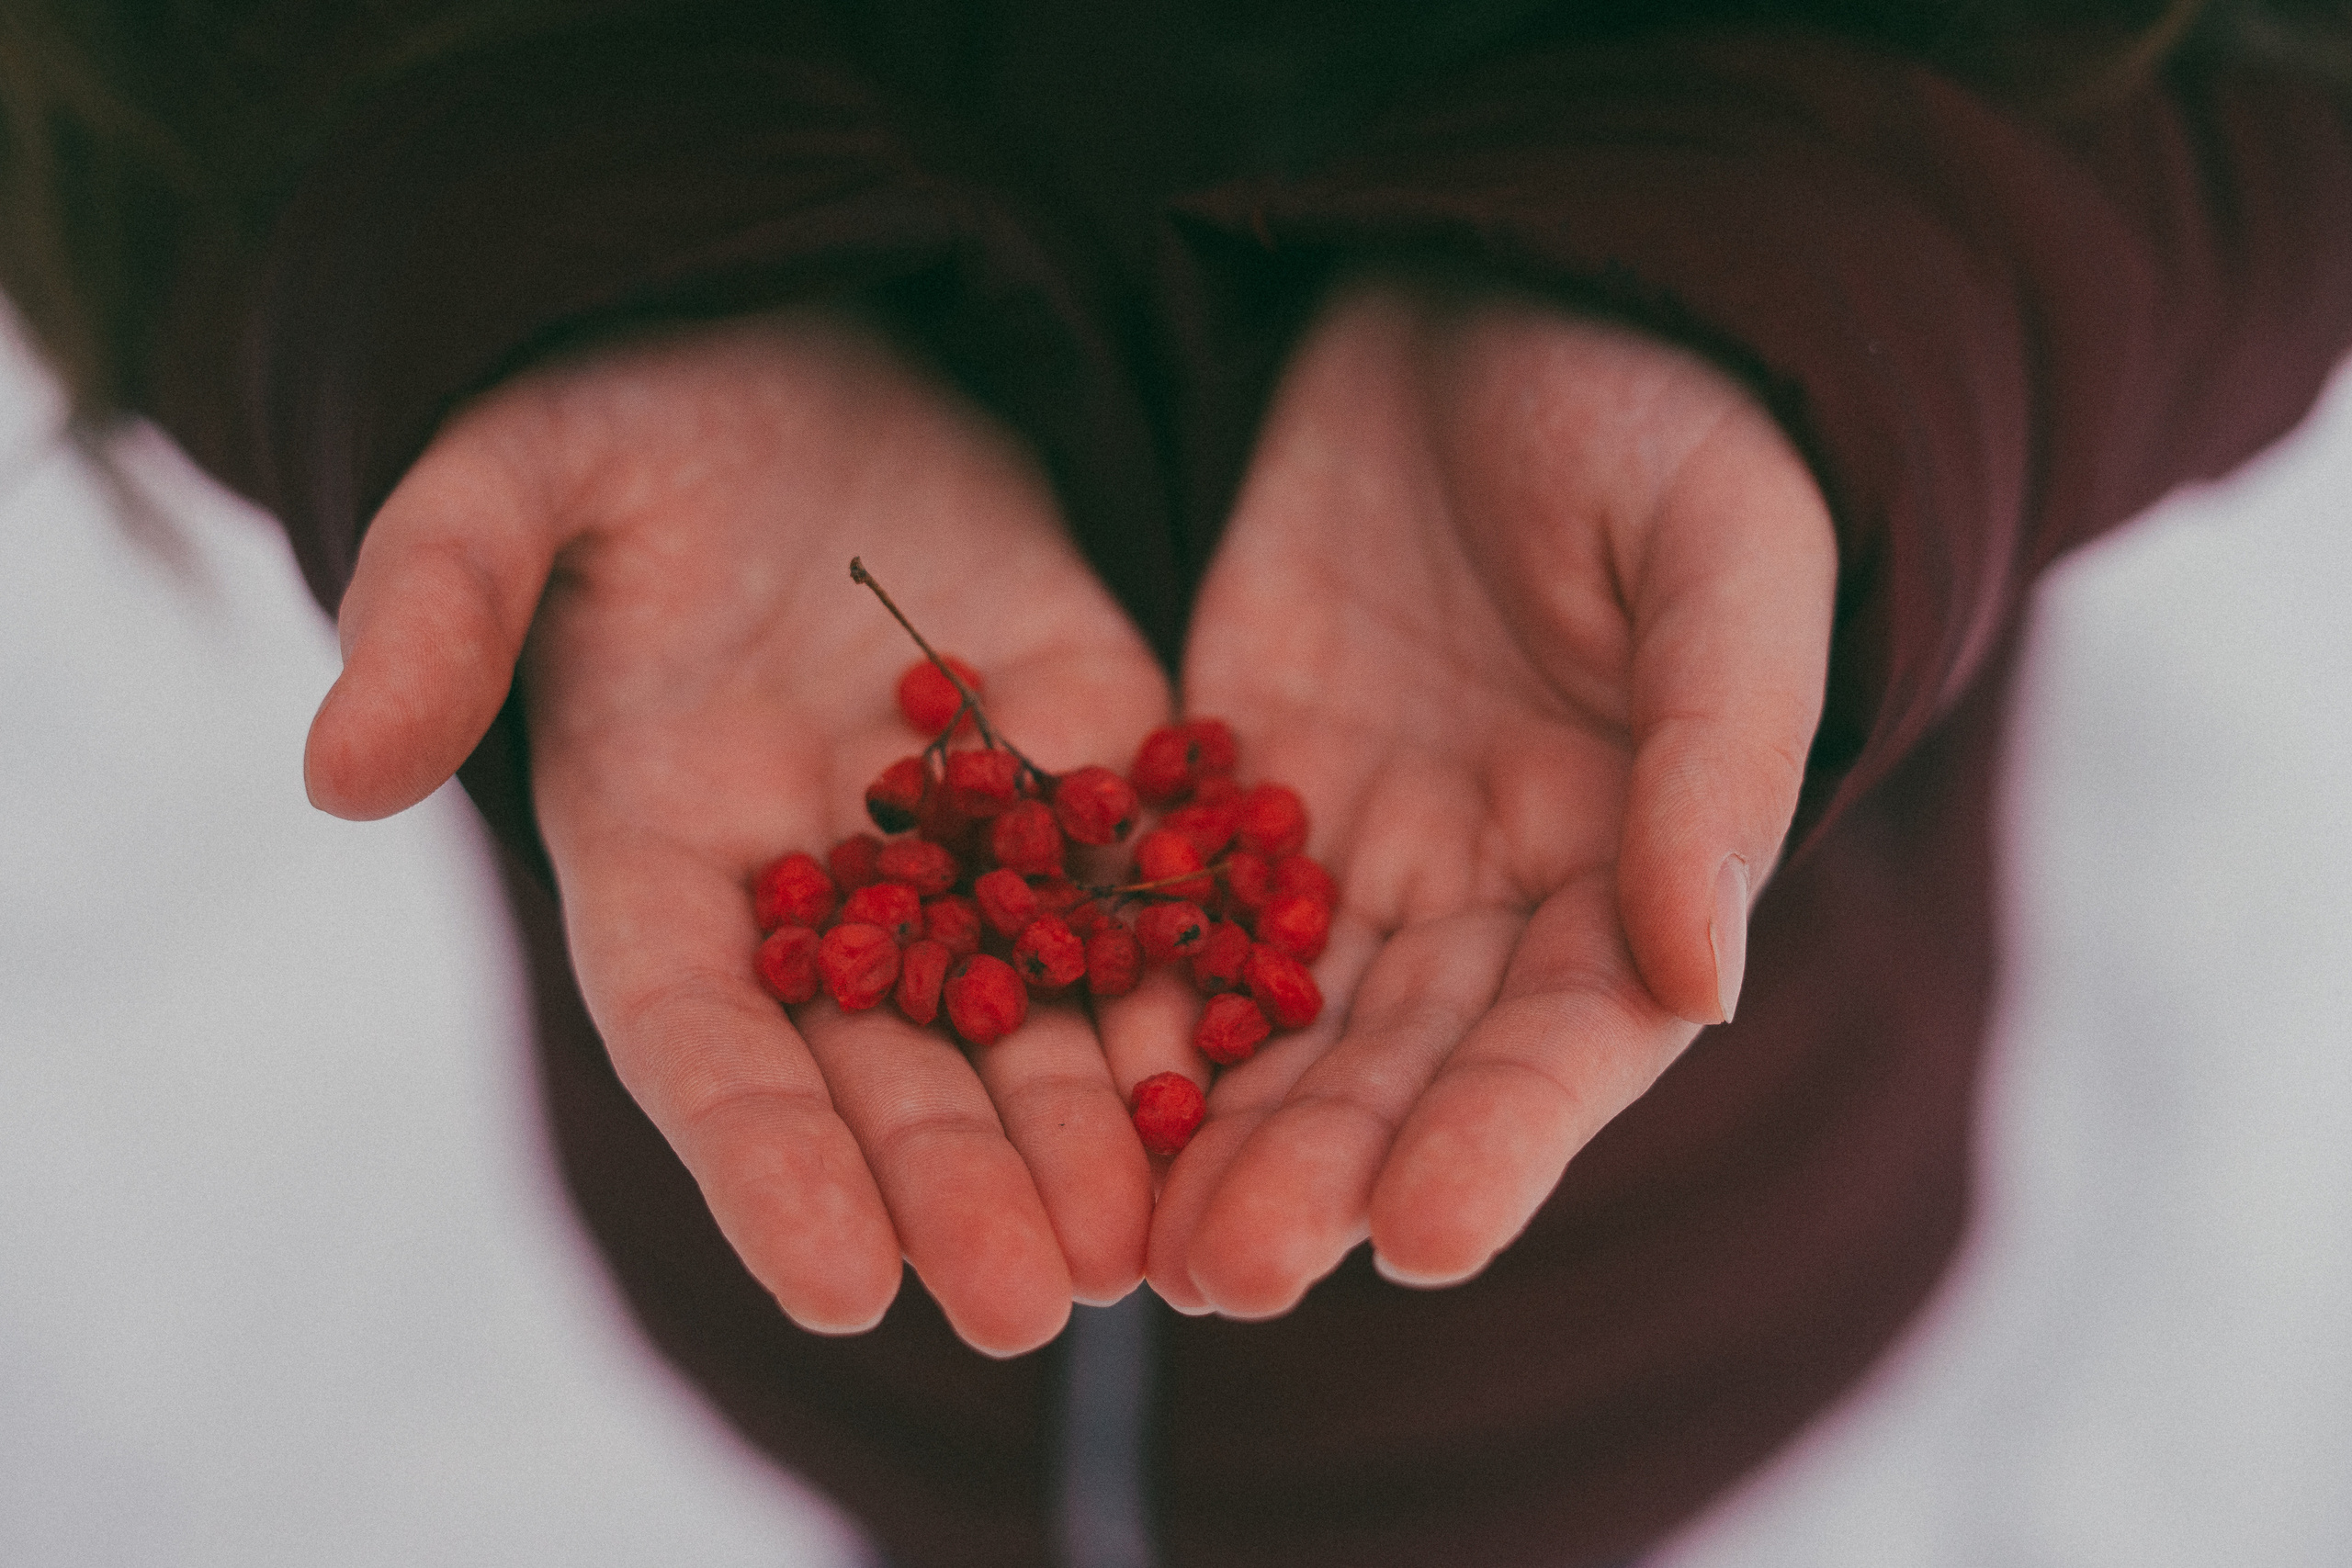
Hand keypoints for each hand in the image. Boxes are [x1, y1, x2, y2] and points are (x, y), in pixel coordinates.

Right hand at [304, 310, 1171, 1353]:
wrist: (794, 330)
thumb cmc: (625, 408)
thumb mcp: (516, 478)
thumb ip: (439, 609)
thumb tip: (336, 771)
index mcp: (661, 855)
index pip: (706, 1042)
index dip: (763, 1165)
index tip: (843, 1289)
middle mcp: (817, 884)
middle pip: (888, 1067)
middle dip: (957, 1185)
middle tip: (1041, 1303)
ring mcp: (962, 831)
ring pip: (1028, 1010)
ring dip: (1087, 1131)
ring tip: (1159, 1246)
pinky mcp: (1086, 752)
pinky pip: (1142, 878)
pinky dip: (1190, 970)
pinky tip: (1254, 1056)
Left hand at [1131, 280, 1837, 1316]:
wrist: (1508, 282)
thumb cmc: (1662, 410)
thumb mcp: (1721, 556)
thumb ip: (1718, 757)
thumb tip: (1702, 976)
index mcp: (1631, 859)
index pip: (1572, 1037)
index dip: (1505, 1139)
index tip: (1424, 1239)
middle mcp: (1487, 886)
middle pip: (1402, 1062)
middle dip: (1323, 1170)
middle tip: (1227, 1275)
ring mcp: (1351, 838)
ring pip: (1276, 1016)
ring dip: (1213, 1130)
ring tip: (1138, 1244)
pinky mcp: (1231, 772)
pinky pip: (1169, 895)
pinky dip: (1121, 989)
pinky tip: (1054, 1076)